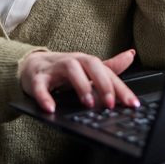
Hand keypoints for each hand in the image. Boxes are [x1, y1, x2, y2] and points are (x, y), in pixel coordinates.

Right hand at [19, 49, 139, 112]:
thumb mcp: (87, 69)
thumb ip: (109, 66)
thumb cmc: (63, 69)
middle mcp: (73, 61)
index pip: (108, 72)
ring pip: (70, 69)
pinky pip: (40, 85)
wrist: (31, 65)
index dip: (121, 87)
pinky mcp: (37, 78)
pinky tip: (51, 108)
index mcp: (86, 61)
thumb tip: (131, 55)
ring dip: (81, 85)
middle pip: (91, 64)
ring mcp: (54, 68)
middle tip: (111, 103)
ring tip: (88, 104)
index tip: (132, 103)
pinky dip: (45, 97)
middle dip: (103, 83)